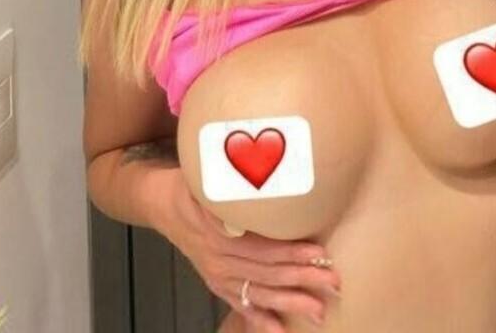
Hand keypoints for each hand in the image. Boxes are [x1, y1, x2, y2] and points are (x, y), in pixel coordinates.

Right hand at [159, 170, 340, 329]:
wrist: (163, 205)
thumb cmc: (193, 185)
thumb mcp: (206, 177)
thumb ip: (228, 185)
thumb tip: (249, 194)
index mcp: (219, 235)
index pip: (263, 248)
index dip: (291, 252)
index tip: (319, 253)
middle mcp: (219, 260)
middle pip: (266, 273)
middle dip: (303, 279)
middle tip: (333, 283)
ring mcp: (218, 276)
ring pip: (258, 293)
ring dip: (290, 303)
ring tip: (319, 311)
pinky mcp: (217, 284)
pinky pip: (240, 305)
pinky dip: (260, 320)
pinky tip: (280, 330)